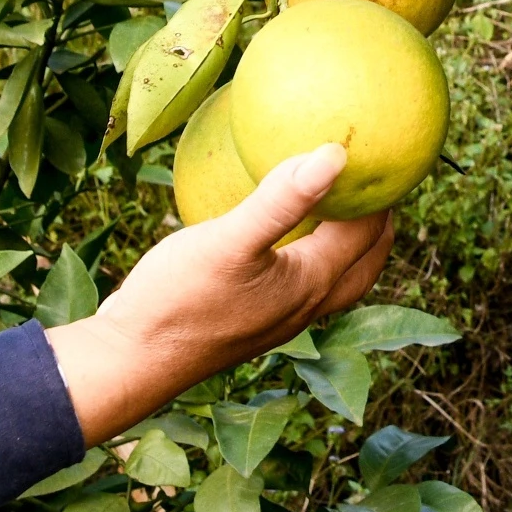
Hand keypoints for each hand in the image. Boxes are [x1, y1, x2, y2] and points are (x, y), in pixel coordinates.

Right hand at [43, 144, 389, 443]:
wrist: (131, 361)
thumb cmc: (177, 301)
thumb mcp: (229, 241)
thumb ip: (282, 200)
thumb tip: (336, 154)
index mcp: (312, 285)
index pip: (366, 232)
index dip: (379, 192)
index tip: (381, 150)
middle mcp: (305, 307)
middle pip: (365, 263)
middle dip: (379, 223)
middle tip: (377, 179)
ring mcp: (279, 318)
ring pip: (336, 278)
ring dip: (349, 244)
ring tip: (339, 204)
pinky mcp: (251, 319)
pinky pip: (299, 281)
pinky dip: (309, 252)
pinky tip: (275, 229)